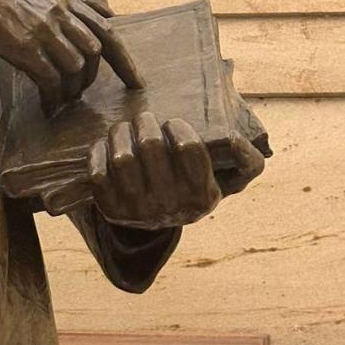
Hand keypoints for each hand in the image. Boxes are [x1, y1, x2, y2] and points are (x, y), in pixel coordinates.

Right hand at [0, 0, 142, 114]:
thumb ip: (53, 3)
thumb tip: (69, 22)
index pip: (107, 30)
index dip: (125, 59)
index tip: (136, 81)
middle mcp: (60, 12)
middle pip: (96, 52)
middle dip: (92, 79)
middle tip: (78, 94)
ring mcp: (43, 29)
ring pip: (76, 68)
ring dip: (71, 90)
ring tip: (59, 101)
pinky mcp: (24, 46)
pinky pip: (51, 80)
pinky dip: (53, 98)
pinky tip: (46, 106)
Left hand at [88, 113, 265, 228]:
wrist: (154, 225)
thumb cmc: (191, 188)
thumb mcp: (226, 181)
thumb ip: (246, 162)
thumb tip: (236, 140)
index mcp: (201, 195)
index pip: (189, 147)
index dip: (177, 127)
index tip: (172, 124)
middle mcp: (170, 206)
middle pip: (150, 145)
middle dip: (145, 122)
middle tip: (144, 119)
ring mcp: (137, 210)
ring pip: (122, 157)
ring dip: (120, 133)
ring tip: (125, 128)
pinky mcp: (110, 209)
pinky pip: (97, 173)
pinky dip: (99, 152)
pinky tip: (107, 146)